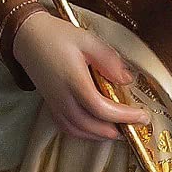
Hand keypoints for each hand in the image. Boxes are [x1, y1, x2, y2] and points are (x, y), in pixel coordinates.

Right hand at [12, 10, 151, 141]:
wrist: (28, 37)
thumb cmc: (58, 36)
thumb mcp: (88, 40)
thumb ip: (109, 60)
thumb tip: (127, 80)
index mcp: (73, 81)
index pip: (101, 109)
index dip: (124, 117)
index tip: (142, 117)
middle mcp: (62, 98)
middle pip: (91, 126)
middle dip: (116, 130)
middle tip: (135, 127)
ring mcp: (54, 104)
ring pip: (79, 130)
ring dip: (100, 135)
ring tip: (120, 130)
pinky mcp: (51, 105)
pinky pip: (68, 128)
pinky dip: (84, 133)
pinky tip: (96, 128)